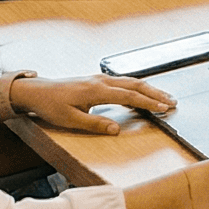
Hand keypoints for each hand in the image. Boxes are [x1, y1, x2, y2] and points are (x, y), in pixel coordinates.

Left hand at [12, 74, 173, 134]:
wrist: (36, 91)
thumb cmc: (50, 106)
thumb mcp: (70, 120)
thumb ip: (95, 124)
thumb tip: (117, 129)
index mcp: (97, 91)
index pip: (130, 96)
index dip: (150, 103)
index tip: (165, 108)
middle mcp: (101, 81)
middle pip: (136, 84)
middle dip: (156, 93)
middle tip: (172, 102)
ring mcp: (99, 79)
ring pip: (130, 81)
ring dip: (148, 89)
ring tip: (163, 97)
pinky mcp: (96, 80)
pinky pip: (122, 82)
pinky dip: (137, 87)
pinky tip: (141, 93)